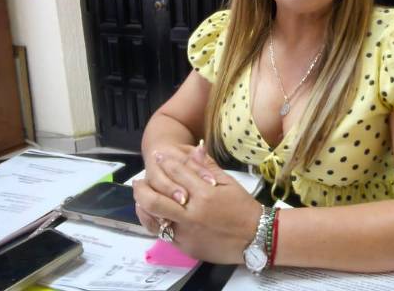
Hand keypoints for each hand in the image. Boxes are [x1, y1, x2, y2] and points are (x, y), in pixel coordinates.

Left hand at [133, 151, 260, 263]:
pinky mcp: (185, 246)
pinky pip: (162, 233)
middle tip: (138, 180)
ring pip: (154, 218)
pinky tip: (149, 214)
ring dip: (142, 205)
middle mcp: (192, 213)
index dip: (165, 162)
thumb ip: (208, 167)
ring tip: (139, 196)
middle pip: (156, 198)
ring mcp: (187, 232)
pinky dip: (152, 221)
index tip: (157, 156)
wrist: (255, 238)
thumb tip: (195, 148)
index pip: (177, 174)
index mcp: (205, 194)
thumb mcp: (229, 183)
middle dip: (143, 187)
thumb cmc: (243, 208)